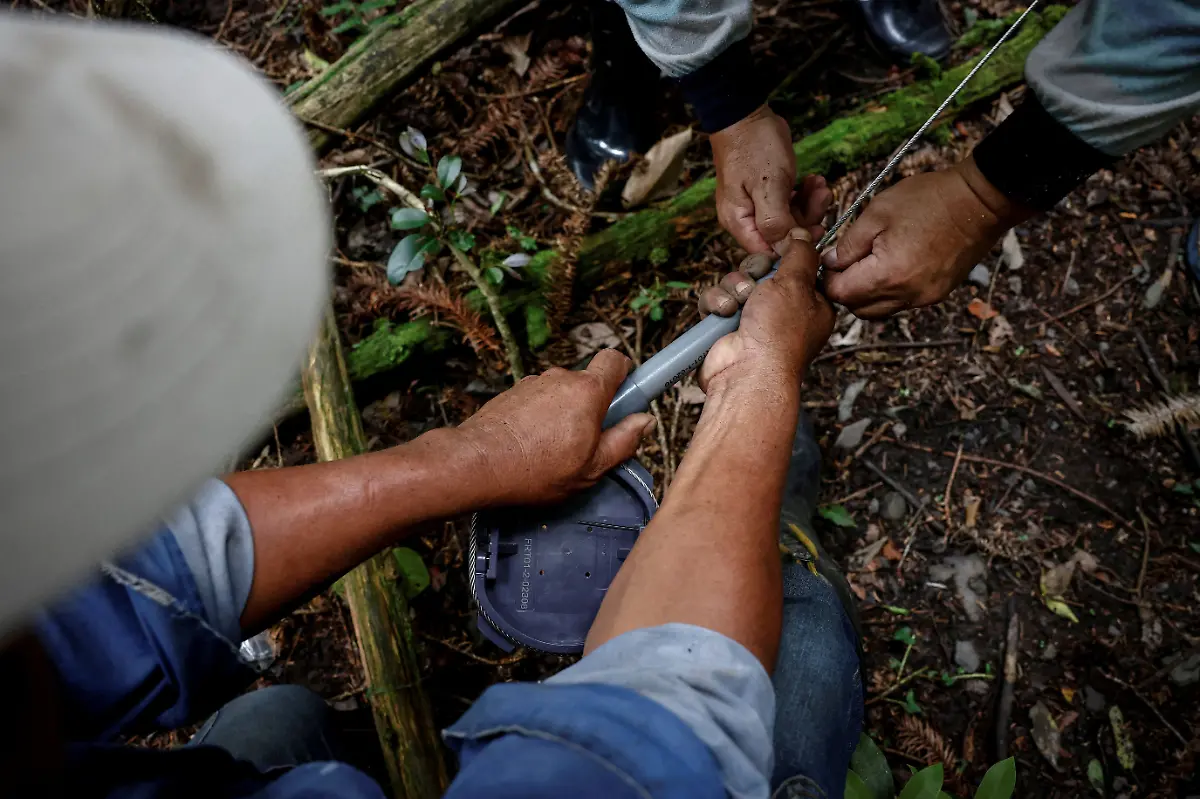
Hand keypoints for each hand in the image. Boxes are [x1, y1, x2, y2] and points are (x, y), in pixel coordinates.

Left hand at [455, 349, 655, 505]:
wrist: (477, 463)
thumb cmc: (537, 469)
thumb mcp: (592, 467)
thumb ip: (624, 442)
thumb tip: (645, 421)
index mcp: (587, 391)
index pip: (615, 360)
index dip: (624, 375)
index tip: (624, 400)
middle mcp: (560, 378)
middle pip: (587, 383)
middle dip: (591, 407)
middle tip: (586, 441)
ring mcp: (533, 383)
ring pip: (560, 394)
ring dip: (563, 413)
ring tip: (551, 449)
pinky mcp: (511, 393)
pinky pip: (537, 401)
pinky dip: (539, 417)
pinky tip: (530, 444)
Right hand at [696, 228, 834, 391]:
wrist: (747, 373)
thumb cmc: (778, 334)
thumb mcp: (797, 283)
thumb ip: (800, 254)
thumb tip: (802, 234)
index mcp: (809, 305)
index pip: (795, 269)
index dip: (782, 261)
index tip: (777, 260)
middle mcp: (781, 313)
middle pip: (761, 272)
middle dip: (753, 274)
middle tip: (756, 286)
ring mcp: (752, 322)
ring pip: (735, 283)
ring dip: (733, 288)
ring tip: (738, 305)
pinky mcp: (726, 328)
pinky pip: (716, 300)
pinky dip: (717, 303)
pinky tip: (723, 313)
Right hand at [712, 105, 831, 253]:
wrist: (746, 113)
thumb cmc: (753, 148)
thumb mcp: (769, 187)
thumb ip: (777, 223)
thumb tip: (789, 251)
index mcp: (740, 222)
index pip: (767, 253)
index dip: (792, 249)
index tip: (814, 233)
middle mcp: (746, 219)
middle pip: (782, 237)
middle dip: (807, 220)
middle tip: (823, 199)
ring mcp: (758, 206)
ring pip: (791, 220)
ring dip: (811, 205)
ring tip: (820, 185)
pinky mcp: (770, 194)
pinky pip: (791, 204)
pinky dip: (805, 195)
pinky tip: (814, 181)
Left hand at [822, 155, 1030, 317]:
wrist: (979, 201)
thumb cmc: (929, 200)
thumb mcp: (876, 213)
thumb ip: (847, 244)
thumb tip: (829, 263)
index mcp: (888, 275)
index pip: (840, 294)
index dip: (829, 277)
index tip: (832, 258)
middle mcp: (907, 295)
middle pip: (857, 309)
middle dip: (845, 288)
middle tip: (848, 260)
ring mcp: (924, 298)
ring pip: (879, 310)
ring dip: (866, 293)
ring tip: (870, 262)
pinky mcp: (936, 294)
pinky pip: (901, 303)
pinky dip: (888, 291)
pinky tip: (892, 265)